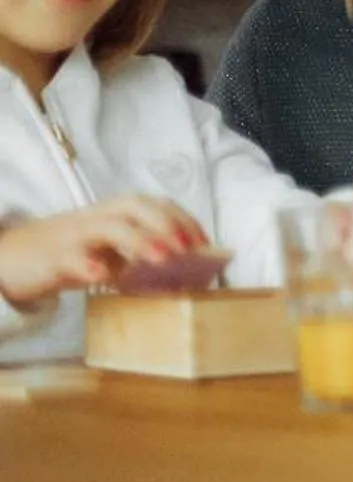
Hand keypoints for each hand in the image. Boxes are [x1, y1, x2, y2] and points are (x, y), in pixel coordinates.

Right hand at [0, 195, 209, 307]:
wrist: (8, 259)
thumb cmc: (68, 253)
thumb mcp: (108, 250)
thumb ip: (139, 253)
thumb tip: (185, 267)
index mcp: (114, 212)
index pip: (155, 204)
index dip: (183, 219)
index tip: (204, 242)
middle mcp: (97, 217)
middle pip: (136, 207)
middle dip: (166, 224)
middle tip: (188, 249)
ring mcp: (75, 236)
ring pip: (109, 227)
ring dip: (140, 241)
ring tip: (163, 259)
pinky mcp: (53, 258)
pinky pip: (71, 257)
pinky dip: (89, 265)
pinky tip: (103, 276)